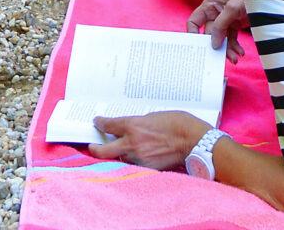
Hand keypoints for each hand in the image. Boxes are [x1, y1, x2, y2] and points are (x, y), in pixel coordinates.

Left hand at [88, 112, 206, 169]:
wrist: (192, 140)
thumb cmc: (176, 123)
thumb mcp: (153, 116)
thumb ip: (138, 124)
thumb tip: (130, 129)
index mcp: (134, 126)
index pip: (110, 125)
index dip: (101, 124)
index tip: (97, 122)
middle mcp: (132, 143)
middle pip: (104, 150)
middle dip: (95, 148)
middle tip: (92, 145)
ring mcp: (138, 157)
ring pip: (121, 157)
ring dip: (120, 153)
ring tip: (123, 147)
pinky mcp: (147, 167)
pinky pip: (134, 163)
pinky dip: (134, 159)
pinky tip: (138, 154)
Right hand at [187, 0, 248, 61]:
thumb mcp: (232, 8)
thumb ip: (220, 25)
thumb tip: (214, 43)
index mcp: (210, 5)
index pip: (194, 21)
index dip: (193, 33)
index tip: (197, 47)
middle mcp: (215, 13)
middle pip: (210, 34)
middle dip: (217, 46)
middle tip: (222, 57)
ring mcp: (224, 20)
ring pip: (221, 39)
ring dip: (227, 50)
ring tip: (235, 58)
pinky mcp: (233, 26)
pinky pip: (230, 39)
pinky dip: (234, 47)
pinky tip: (240, 52)